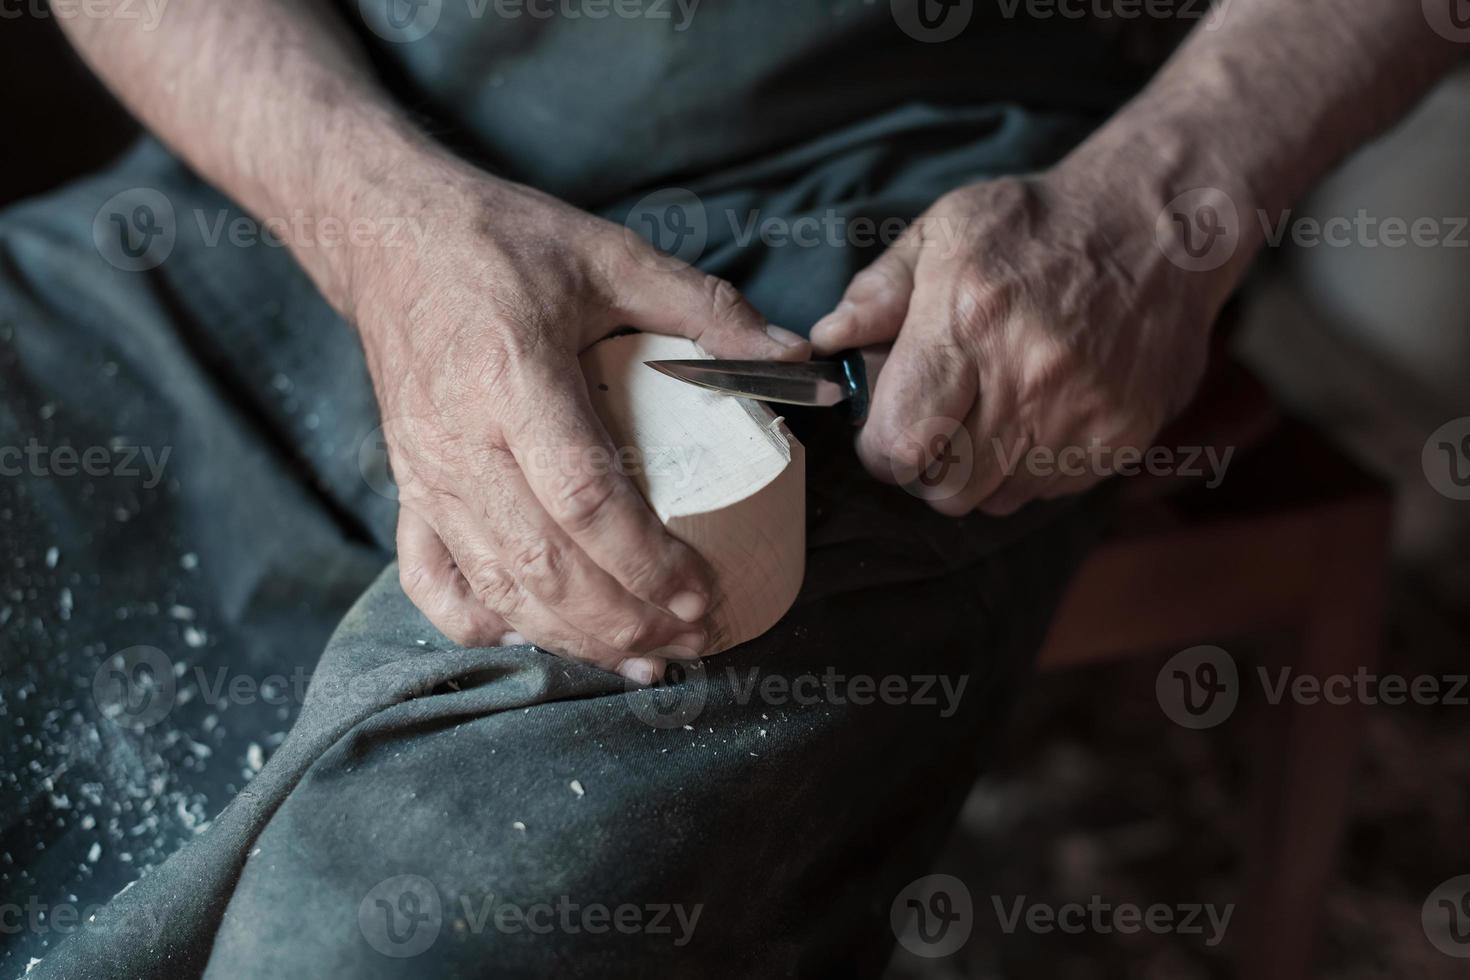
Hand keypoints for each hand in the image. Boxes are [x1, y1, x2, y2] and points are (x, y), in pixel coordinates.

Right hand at [348, 160, 809, 682]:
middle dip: (624, 619)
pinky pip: (432, 581)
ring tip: (642, 658)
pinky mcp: (405, 487)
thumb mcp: (609, 256)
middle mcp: (461, 438)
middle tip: (692, 638)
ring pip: (496, 587)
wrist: (387, 236)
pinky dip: (484, 623)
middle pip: (543, 564)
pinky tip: (540, 637)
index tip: (704, 592)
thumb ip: (704, 308)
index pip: (585, 499)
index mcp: (514, 376)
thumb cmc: (499, 242)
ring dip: (572, 638)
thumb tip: (793, 353)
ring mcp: (424, 473)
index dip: (647, 562)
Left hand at [809, 169, 1227, 514]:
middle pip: (944, 487)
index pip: (899, 443)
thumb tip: (830, 342)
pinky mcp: (1123, 437)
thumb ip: (879, 291)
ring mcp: (1082, 414)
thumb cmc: (1039, 226)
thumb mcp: (945, 230)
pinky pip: (1048, 490)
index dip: (880, 450)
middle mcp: (1028, 377)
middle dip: (924, 467)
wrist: (1164, 224)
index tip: (883, 429)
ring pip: (995, 498)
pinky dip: (1030, 468)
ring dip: (978, 471)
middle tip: (932, 426)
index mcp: (969, 322)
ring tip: (988, 414)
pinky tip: (1036, 414)